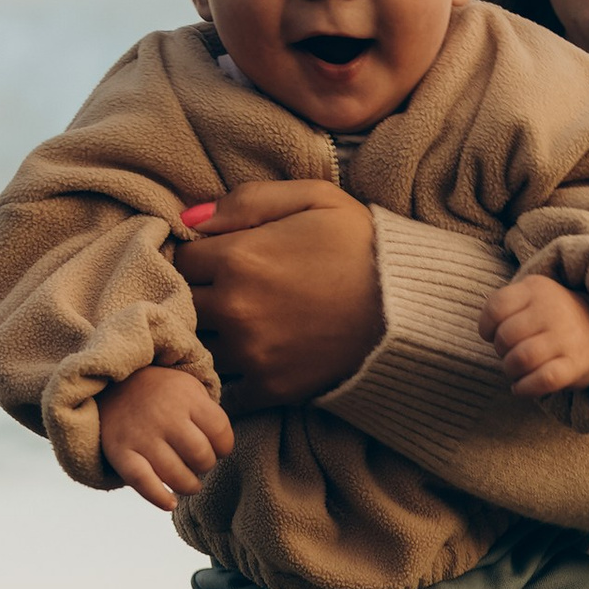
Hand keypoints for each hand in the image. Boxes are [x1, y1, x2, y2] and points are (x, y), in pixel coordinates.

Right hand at [98, 365, 233, 511]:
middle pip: (201, 456)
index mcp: (186, 397)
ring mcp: (141, 435)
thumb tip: (224, 451)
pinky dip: (159, 498)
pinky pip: (143, 482)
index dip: (224, 447)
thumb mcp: (189, 388)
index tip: (217, 448)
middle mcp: (164, 416)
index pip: (220, 432)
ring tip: (188, 482)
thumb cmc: (161, 395)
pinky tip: (170, 503)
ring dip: (188, 485)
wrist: (113, 387)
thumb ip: (209, 414)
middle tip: (199, 463)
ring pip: (177, 476)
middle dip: (205, 466)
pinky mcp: (121, 452)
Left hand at [175, 181, 382, 413]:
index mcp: (239, 257)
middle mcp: (236, 309)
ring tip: (224, 327)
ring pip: (195, 347)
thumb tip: (188, 219)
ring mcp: (251, 354)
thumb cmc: (362, 244)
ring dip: (202, 338)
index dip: (191, 255)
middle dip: (189, 296)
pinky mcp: (270, 388)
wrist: (410, 307)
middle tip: (211, 292)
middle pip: (180, 304)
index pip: (179, 257)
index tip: (207, 259)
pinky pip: (222, 390)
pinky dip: (220, 380)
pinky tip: (234, 364)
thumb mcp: (312, 198)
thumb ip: (247, 200)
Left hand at [480, 276, 588, 400]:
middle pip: (506, 336)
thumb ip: (503, 307)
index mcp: (536, 289)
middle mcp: (552, 309)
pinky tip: (520, 388)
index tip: (492, 334)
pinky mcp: (575, 364)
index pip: (497, 307)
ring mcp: (566, 337)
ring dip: (510, 371)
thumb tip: (487, 333)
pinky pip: (543, 380)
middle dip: (501, 351)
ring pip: (521, 359)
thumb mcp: (530, 298)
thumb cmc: (549, 318)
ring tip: (516, 370)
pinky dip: (525, 388)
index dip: (486, 326)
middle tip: (510, 353)